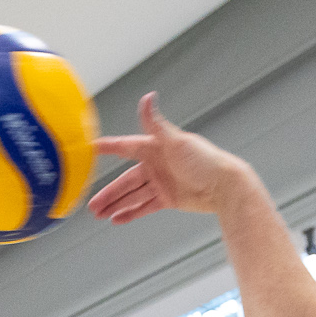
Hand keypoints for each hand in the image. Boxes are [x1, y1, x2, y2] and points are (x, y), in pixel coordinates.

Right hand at [88, 93, 257, 224]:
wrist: (225, 186)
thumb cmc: (205, 161)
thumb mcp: (176, 141)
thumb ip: (156, 123)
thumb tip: (148, 97)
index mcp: (155, 148)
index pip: (125, 147)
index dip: (108, 147)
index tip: (90, 148)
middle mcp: (156, 164)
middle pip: (125, 179)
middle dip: (108, 192)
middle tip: (91, 202)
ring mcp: (162, 182)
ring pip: (132, 195)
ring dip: (116, 204)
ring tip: (98, 214)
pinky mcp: (168, 198)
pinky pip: (145, 206)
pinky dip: (131, 212)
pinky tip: (118, 219)